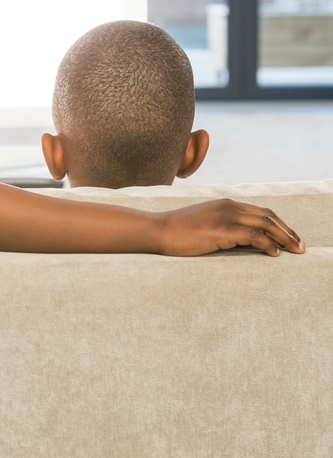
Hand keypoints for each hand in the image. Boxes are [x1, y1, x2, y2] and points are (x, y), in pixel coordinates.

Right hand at [156, 199, 305, 256]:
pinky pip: (252, 236)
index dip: (280, 224)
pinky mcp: (221, 231)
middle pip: (268, 216)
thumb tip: (241, 240)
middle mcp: (229, 206)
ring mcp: (225, 217)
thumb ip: (222, 225)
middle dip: (288, 231)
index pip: (261, 212)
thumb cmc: (178, 231)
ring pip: (265, 224)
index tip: (291, 238)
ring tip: (295, 251)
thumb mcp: (204, 222)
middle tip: (300, 246)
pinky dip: (267, 244)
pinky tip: (274, 254)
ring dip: (284, 238)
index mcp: (226, 203)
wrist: (158, 230)